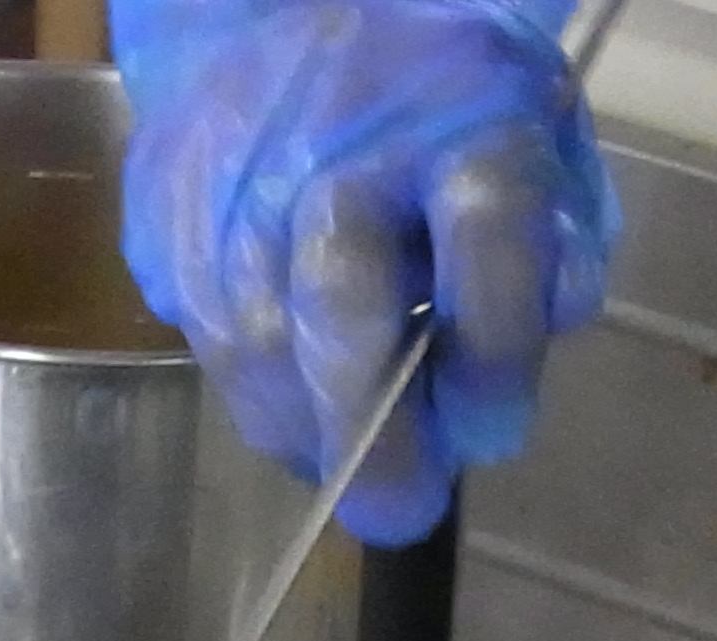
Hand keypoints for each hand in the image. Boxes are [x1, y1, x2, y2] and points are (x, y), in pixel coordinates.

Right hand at [112, 0, 618, 545]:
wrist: (277, 3)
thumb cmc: (433, 101)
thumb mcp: (532, 141)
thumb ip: (550, 256)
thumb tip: (494, 397)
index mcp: (460, 114)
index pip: (489, 241)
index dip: (492, 357)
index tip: (488, 433)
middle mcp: (339, 141)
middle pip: (341, 300)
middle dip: (372, 433)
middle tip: (396, 513)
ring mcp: (237, 174)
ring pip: (255, 337)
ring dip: (304, 430)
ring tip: (344, 468)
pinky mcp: (166, 209)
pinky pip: (203, 331)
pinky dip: (254, 394)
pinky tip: (295, 413)